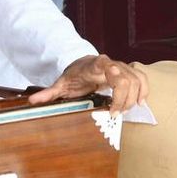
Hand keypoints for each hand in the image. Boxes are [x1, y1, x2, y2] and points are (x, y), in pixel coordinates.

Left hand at [28, 54, 148, 113]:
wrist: (84, 64)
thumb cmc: (74, 75)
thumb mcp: (61, 84)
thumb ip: (48, 93)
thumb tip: (32, 102)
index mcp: (94, 65)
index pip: (104, 65)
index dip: (112, 74)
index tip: (112, 93)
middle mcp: (110, 64)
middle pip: (125, 78)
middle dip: (122, 99)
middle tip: (113, 113)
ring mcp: (122, 67)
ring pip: (136, 79)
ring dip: (133, 98)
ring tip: (123, 111)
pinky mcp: (129, 72)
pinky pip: (142, 79)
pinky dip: (144, 91)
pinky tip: (139, 103)